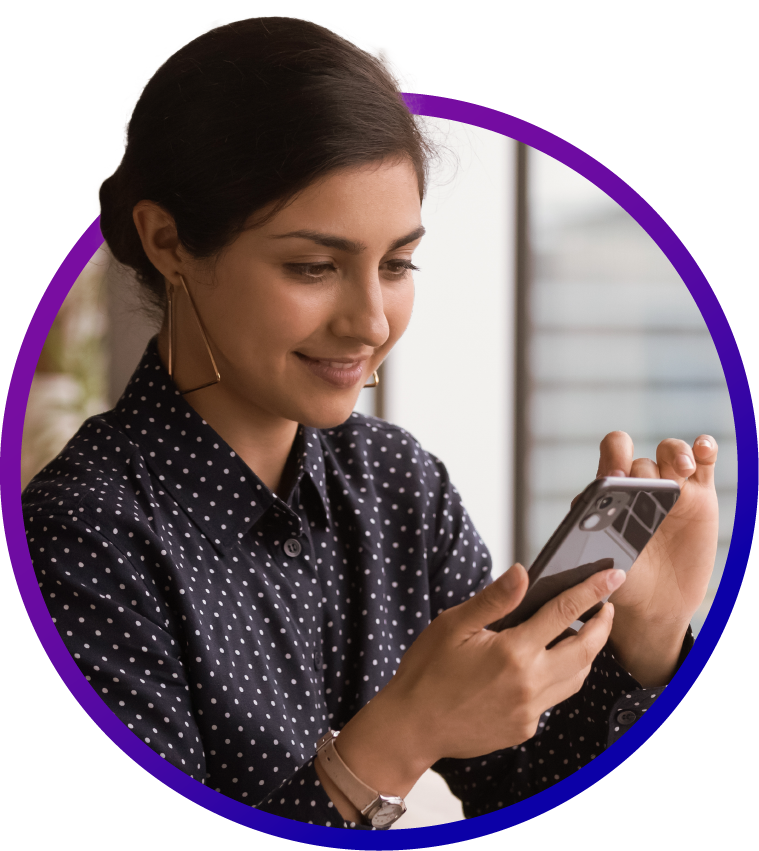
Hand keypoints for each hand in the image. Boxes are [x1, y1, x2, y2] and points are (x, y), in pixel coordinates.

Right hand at [321, 563, 623, 819]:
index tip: (611, 576)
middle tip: (607, 606)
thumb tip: (523, 573)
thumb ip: (495, 599)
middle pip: (586, 650)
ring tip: (586, 633)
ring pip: (576, 678)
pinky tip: (546, 665)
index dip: (592, 591)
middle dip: (603, 626)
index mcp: (513, 652)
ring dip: (588, 654)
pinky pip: (554, 699)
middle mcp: (529, 683)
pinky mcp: (524, 728)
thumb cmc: (427, 671)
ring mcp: (529, 711)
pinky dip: (560, 678)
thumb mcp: (454, 624)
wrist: (411, 726)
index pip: (565, 612)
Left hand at [595, 431, 718, 684]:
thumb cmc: (620, 581)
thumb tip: (578, 517)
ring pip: (672, 451)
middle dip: (642, 468)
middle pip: (642, 456)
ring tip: (680, 471)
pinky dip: (704, 448)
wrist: (655, 605)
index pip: (611, 455)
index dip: (614, 459)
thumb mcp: (599, 564)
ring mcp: (672, 487)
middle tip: (645, 485)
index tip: (616, 479)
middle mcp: (640, 484)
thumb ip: (588, 541)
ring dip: (675, 453)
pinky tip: (702, 449)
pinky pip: (704, 461)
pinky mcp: (701, 495)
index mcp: (612, 493)